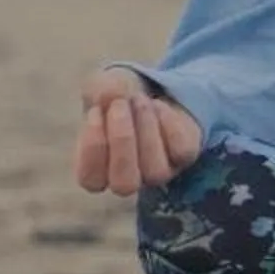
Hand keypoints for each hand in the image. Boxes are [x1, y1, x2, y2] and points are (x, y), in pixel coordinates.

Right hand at [73, 67, 203, 195]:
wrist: (153, 92)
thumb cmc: (117, 100)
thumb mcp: (101, 89)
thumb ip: (99, 92)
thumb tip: (110, 95)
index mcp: (96, 174)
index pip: (90, 180)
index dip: (92, 147)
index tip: (95, 112)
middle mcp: (127, 180)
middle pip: (125, 184)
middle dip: (122, 141)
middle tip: (119, 105)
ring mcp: (158, 173)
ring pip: (156, 171)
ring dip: (146, 130)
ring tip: (140, 100)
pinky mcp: (184, 158)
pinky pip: (181, 151)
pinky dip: (169, 124)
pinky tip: (158, 105)